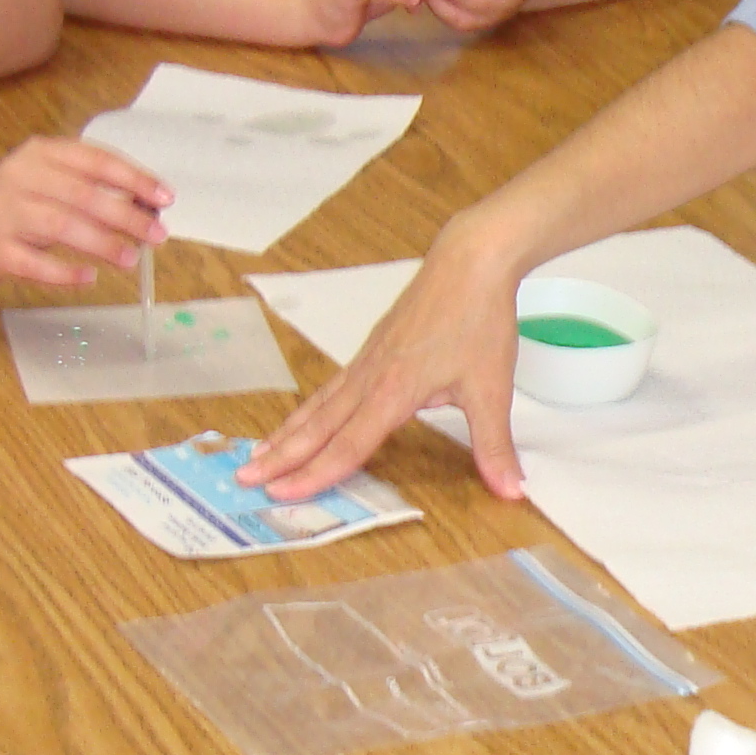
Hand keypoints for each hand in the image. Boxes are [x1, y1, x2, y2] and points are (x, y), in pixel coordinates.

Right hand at [0, 135, 170, 286]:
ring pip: (61, 225)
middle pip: (83, 194)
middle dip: (126, 215)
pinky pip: (35, 263)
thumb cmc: (8, 202)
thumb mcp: (42, 179)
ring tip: (130, 258)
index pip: (96, 160)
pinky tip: (89, 276)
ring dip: (102, 242)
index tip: (164, 198)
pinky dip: (65, 271)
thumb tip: (144, 208)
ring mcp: (4, 214)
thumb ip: (86, 186)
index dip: (134, 179)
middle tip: (156, 234)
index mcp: (40, 153)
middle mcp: (21, 177)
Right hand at [242, 211, 527, 501]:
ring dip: (286, 432)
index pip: (349, 444)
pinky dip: (308, 409)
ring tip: (257, 453)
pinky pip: (330, 388)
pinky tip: (302, 419)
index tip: (283, 494)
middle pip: (317, 426)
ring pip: (318, 405)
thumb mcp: (492, 389)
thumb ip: (494, 445)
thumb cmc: (478, 318)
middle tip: (244, 478)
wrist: (469, 260)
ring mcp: (366, 361)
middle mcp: (370, 377)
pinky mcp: (371, 349)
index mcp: (394, 391)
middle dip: (281, 456)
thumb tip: (512, 489)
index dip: (316, 474)